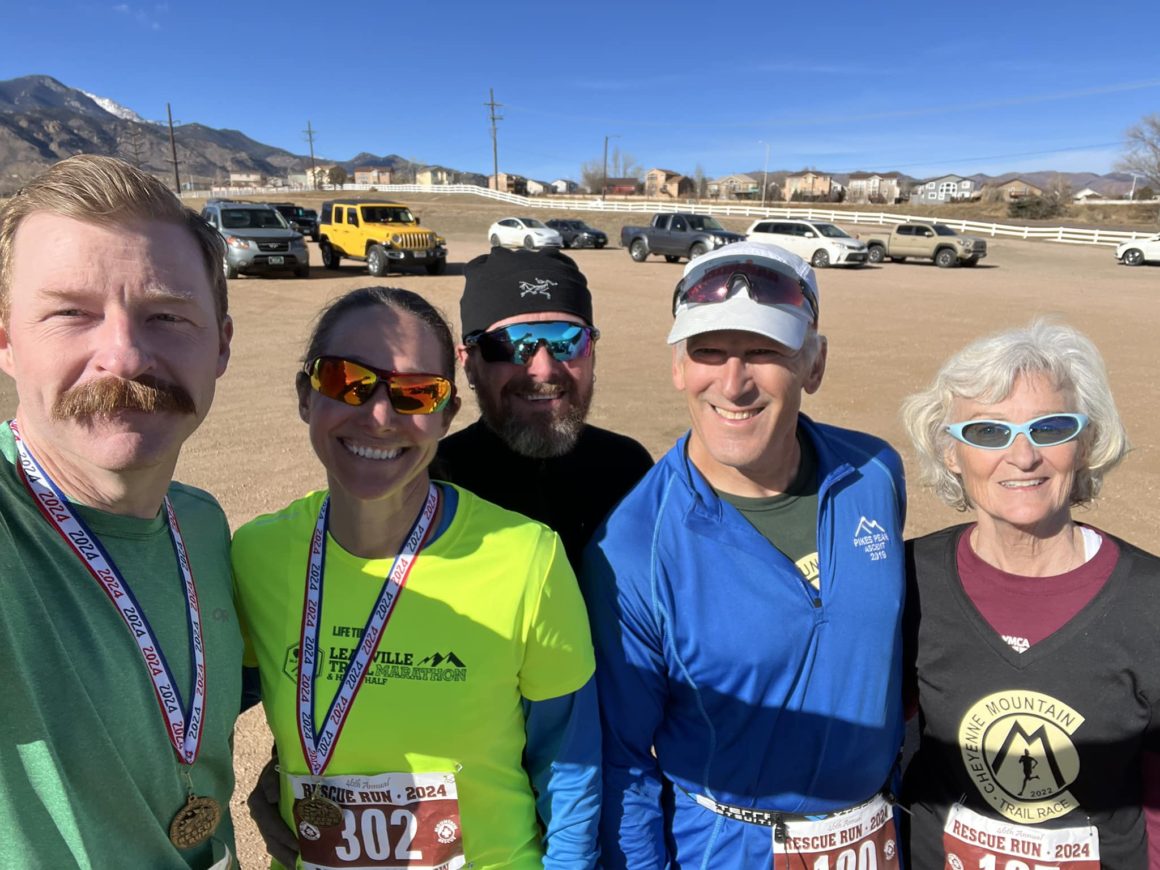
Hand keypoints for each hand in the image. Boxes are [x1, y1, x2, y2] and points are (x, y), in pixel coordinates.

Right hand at [247, 752, 298, 868]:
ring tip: (301, 866)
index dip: (283, 836)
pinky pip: (278, 842)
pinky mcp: (274, 826)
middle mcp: (260, 815)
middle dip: (286, 853)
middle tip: (302, 864)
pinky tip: (299, 861)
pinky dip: (288, 853)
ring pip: (274, 844)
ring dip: (287, 856)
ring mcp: (266, 822)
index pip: (269, 823)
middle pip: (271, 839)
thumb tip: (273, 796)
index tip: (298, 846)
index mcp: (259, 801)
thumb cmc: (282, 764)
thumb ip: (272, 778)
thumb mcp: (277, 766)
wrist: (282, 762)